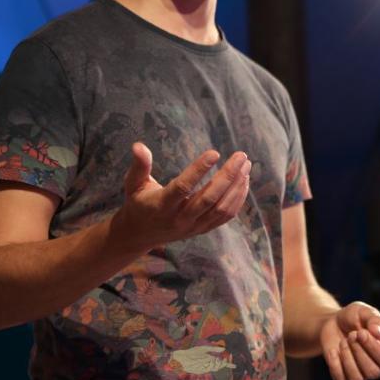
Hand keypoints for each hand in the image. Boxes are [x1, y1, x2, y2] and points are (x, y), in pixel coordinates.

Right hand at [112, 142, 250, 250]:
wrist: (140, 234)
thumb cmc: (138, 202)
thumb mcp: (134, 183)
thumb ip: (139, 165)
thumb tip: (138, 145)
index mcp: (162, 205)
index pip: (183, 187)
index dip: (199, 170)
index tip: (214, 152)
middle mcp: (180, 218)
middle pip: (209, 199)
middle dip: (228, 176)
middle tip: (241, 155)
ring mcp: (193, 226)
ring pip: (221, 209)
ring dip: (237, 187)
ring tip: (246, 165)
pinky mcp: (203, 229)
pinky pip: (225, 216)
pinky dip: (238, 199)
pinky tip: (244, 181)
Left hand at [322, 302, 379, 379]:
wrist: (333, 322)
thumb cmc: (353, 316)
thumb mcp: (364, 311)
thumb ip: (374, 320)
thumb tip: (378, 333)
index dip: (375, 349)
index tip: (361, 333)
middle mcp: (376, 365)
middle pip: (373, 372)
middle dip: (359, 352)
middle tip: (351, 334)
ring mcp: (360, 373)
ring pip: (358, 379)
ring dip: (348, 358)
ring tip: (343, 342)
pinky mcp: (344, 376)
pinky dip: (335, 365)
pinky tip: (334, 351)